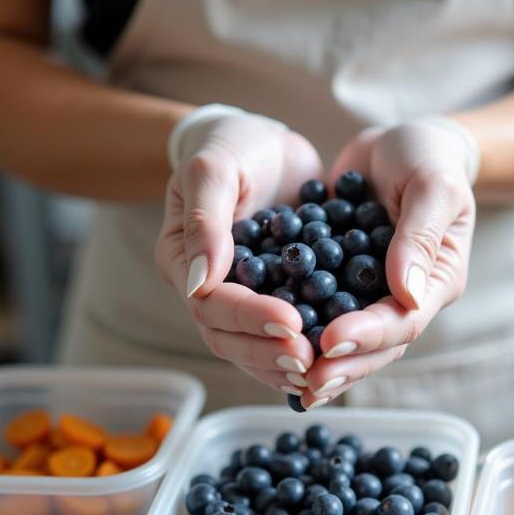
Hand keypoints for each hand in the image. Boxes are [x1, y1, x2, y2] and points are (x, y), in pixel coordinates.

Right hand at [156, 105, 322, 392]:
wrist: (261, 143)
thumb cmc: (230, 145)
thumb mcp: (214, 168)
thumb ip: (205, 220)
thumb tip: (198, 284)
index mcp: (182, 262)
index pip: (211, 304)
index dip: (249, 317)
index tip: (290, 322)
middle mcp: (207, 289)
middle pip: (229, 337)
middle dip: (268, 351)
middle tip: (309, 358)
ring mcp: (241, 297)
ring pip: (254, 346)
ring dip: (283, 363)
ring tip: (319, 371)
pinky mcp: (275, 295)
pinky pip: (283, 333)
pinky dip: (303, 350)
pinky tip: (331, 361)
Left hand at [301, 118, 476, 406]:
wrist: (398, 142)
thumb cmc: (426, 156)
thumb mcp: (432, 185)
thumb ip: (419, 237)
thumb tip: (408, 295)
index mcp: (435, 281)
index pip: (404, 321)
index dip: (368, 336)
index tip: (330, 340)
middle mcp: (404, 297)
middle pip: (376, 345)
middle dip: (342, 364)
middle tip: (305, 381)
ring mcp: (371, 292)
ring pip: (347, 337)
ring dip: (319, 360)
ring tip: (288, 379)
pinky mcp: (341, 281)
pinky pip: (321, 310)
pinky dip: (299, 327)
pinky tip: (269, 342)